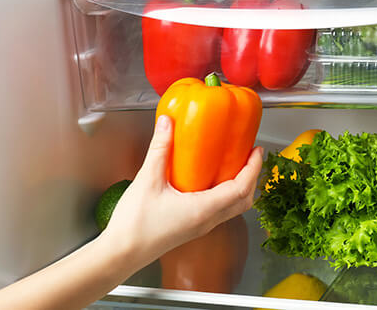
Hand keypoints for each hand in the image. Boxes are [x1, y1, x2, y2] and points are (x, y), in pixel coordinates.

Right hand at [101, 115, 262, 267]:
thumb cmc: (134, 225)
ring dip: (240, 186)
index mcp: (203, 210)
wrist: (120, 254)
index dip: (253, 168)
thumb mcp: (148, 179)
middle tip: (250, 155)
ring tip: (235, 164)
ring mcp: (201, 226)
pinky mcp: (193, 227)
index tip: (256, 151)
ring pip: (233, 207)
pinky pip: (220, 210)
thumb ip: (160, 149)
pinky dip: (226, 193)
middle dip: (252, 177)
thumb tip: (167, 123)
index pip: (241, 189)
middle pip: (244, 200)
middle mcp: (207, 220)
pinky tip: (212, 179)